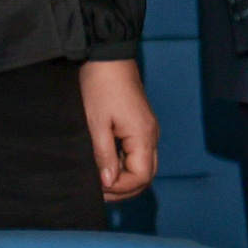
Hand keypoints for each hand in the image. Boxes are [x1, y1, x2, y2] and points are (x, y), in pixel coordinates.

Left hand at [79, 59, 158, 196]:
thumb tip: (108, 182)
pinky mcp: (140, 124)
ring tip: (100, 181)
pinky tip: (106, 164)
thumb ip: (103, 153)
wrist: (108, 56)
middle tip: (99, 192)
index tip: (99, 188)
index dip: (121, 188)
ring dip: (124, 176)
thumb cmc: (100, 86)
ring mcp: (148, 130)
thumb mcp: (95, 121)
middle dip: (124, 187)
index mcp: (143, 137)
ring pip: (143, 164)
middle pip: (146, 174)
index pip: (141, 176)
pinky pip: (138, 152)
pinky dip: (124, 163)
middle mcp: (151, 136)